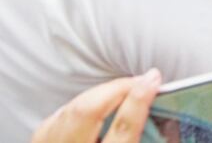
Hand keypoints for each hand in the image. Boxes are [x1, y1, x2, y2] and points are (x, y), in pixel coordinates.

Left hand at [31, 70, 160, 142]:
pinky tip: (90, 106)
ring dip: (97, 95)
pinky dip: (75, 108)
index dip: (140, 100)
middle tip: (142, 79)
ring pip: (68, 110)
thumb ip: (136, 135)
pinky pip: (53, 120)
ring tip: (121, 90)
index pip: (123, 129)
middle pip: (87, 111)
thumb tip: (155, 110)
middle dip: (116, 87)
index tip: (153, 79)